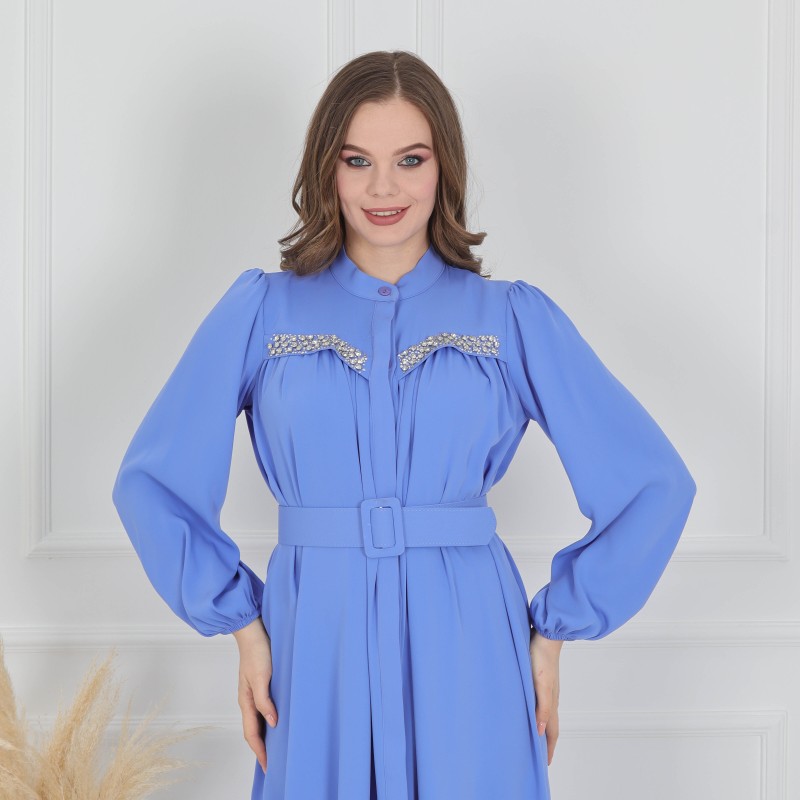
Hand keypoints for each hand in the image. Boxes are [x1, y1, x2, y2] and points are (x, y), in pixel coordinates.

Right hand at [232, 617, 277, 773]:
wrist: (253, 631)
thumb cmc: (256, 652)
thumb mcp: (261, 676)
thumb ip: (264, 700)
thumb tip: (272, 723)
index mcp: (246, 700)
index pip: (251, 733)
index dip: (259, 751)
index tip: (268, 766)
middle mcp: (248, 699)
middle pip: (253, 730)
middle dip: (261, 748)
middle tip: (273, 763)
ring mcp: (253, 692)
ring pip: (258, 720)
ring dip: (265, 736)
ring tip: (277, 747)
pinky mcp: (261, 685)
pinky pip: (263, 709)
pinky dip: (269, 721)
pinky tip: (278, 721)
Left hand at [529, 627, 562, 765]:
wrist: (544, 633)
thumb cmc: (542, 658)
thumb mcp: (541, 685)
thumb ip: (542, 708)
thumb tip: (539, 732)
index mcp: (551, 701)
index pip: (551, 731)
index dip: (548, 748)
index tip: (545, 764)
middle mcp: (549, 696)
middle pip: (549, 724)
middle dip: (545, 741)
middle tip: (539, 756)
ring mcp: (545, 686)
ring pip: (544, 712)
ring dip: (540, 726)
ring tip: (533, 736)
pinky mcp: (538, 677)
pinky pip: (538, 700)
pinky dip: (535, 710)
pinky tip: (527, 707)